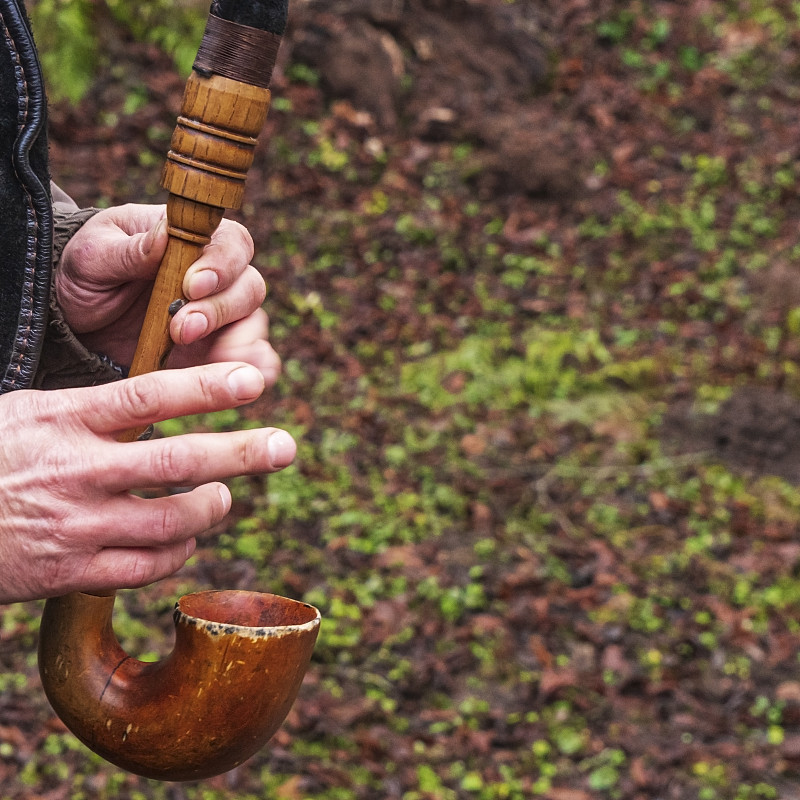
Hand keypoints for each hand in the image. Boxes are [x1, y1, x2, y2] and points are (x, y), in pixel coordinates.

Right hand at [0, 362, 295, 602]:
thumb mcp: (29, 413)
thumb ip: (94, 409)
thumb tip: (163, 401)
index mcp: (62, 419)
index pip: (147, 396)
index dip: (206, 386)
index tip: (253, 379)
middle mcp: (74, 470)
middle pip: (175, 460)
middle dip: (240, 452)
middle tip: (285, 446)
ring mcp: (73, 526)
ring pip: (171, 520)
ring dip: (212, 508)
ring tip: (225, 495)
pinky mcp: (68, 573)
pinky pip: (146, 567)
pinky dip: (179, 551)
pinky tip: (187, 538)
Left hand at [56, 204, 278, 381]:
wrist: (76, 319)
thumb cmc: (87, 272)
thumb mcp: (93, 256)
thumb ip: (129, 250)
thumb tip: (164, 236)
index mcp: (193, 240)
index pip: (231, 243)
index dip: (222, 264)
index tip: (192, 286)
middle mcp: (218, 277)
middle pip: (249, 286)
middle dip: (220, 310)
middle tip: (182, 328)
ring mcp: (220, 316)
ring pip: (253, 323)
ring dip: (237, 342)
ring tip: (207, 357)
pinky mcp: (215, 350)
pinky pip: (249, 358)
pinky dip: (255, 367)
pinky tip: (244, 378)